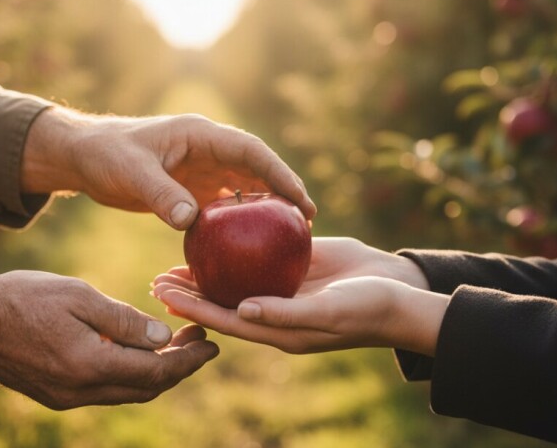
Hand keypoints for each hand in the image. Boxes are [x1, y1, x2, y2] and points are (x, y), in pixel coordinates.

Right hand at [0, 271, 218, 409]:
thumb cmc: (21, 298)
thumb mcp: (77, 296)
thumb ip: (122, 320)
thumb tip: (161, 338)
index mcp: (89, 366)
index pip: (156, 372)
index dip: (189, 360)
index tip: (213, 343)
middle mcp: (80, 392)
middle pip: (146, 389)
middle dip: (178, 367)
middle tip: (200, 341)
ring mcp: (65, 398)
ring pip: (126, 393)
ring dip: (155, 372)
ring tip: (175, 344)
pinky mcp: (54, 395)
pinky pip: (104, 391)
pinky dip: (128, 374)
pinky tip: (135, 350)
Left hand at [21, 108, 315, 228]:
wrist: (83, 157)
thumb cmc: (105, 156)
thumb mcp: (131, 173)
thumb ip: (161, 194)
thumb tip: (191, 221)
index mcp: (200, 135)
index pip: (250, 152)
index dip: (279, 173)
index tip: (300, 199)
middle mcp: (207, 149)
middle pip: (257, 168)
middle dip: (284, 191)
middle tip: (308, 221)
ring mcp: (202, 169)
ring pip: (244, 187)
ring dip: (266, 207)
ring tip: (291, 233)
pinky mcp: (192, 188)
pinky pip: (224, 205)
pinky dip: (240, 221)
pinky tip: (251, 245)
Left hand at [152, 238, 447, 355]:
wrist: (400, 291)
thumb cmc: (367, 308)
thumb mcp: (327, 313)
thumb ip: (285, 313)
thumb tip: (241, 311)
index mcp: (275, 327)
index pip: (223, 319)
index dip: (192, 309)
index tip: (162, 294)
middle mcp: (273, 309)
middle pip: (222, 300)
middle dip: (190, 291)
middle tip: (156, 277)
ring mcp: (284, 286)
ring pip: (238, 276)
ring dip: (209, 269)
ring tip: (176, 258)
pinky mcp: (297, 264)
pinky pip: (262, 254)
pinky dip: (240, 246)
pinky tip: (221, 228)